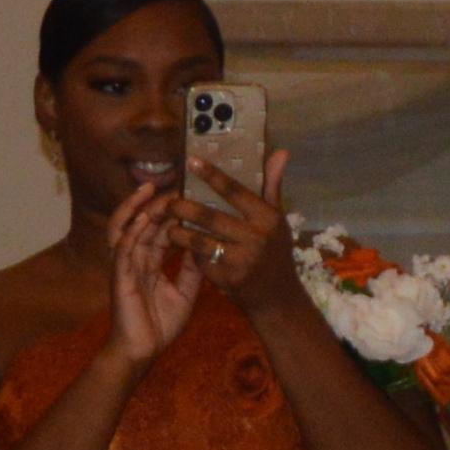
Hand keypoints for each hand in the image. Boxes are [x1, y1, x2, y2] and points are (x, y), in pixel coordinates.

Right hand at [101, 179, 202, 362]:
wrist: (142, 351)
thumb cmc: (160, 324)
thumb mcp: (185, 292)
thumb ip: (192, 269)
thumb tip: (207, 246)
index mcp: (147, 262)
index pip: (156, 230)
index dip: (167, 213)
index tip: (184, 195)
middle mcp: (133, 259)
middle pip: (140, 223)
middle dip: (153, 203)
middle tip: (170, 185)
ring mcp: (123, 266)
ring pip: (126, 229)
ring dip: (137, 208)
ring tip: (150, 190)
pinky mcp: (118, 277)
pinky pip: (123, 249)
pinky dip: (132, 231)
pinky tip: (143, 218)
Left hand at [181, 145, 292, 299]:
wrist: (277, 297)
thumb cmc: (275, 251)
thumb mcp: (277, 219)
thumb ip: (272, 186)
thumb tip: (281, 152)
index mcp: (269, 218)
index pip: (235, 191)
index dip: (212, 175)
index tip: (191, 161)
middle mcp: (256, 238)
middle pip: (210, 216)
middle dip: (184, 207)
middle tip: (169, 200)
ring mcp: (240, 260)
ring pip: (199, 240)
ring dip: (179, 231)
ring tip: (168, 224)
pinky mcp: (226, 278)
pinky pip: (200, 259)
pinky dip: (188, 251)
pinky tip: (179, 245)